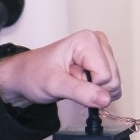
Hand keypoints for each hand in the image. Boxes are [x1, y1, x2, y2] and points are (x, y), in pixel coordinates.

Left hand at [0, 30, 121, 109]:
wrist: (25, 77)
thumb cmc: (34, 74)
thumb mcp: (54, 84)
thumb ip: (80, 92)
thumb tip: (105, 99)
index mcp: (88, 40)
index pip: (106, 75)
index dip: (89, 86)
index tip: (69, 78)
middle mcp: (98, 43)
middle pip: (113, 79)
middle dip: (92, 88)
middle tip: (70, 80)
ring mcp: (102, 54)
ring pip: (114, 85)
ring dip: (93, 91)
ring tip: (73, 80)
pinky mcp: (102, 65)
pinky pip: (111, 87)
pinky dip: (95, 92)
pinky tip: (79, 83)